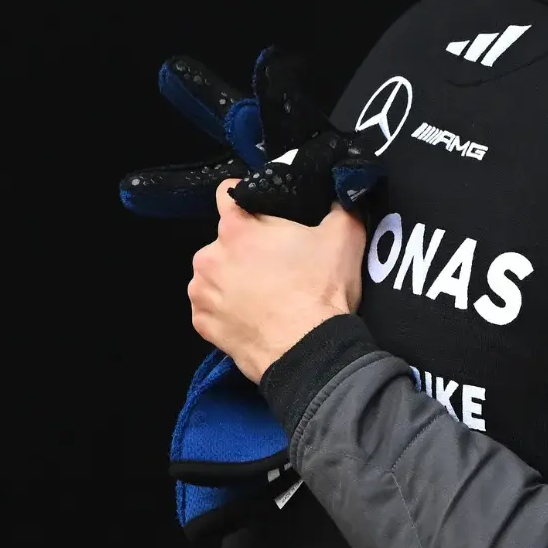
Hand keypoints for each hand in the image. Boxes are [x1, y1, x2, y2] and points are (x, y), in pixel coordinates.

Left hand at [190, 180, 365, 382]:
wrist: (310, 352)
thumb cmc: (321, 292)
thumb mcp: (345, 236)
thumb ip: (338, 207)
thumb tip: (339, 199)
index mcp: (237, 229)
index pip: (228, 194)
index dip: (248, 199)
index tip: (263, 212)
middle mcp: (208, 257)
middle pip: (225, 241)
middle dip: (246, 248)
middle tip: (278, 265)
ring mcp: (201, 293)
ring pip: (215, 275)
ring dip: (233, 280)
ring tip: (265, 296)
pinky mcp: (202, 324)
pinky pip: (211, 308)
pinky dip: (227, 310)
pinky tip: (254, 316)